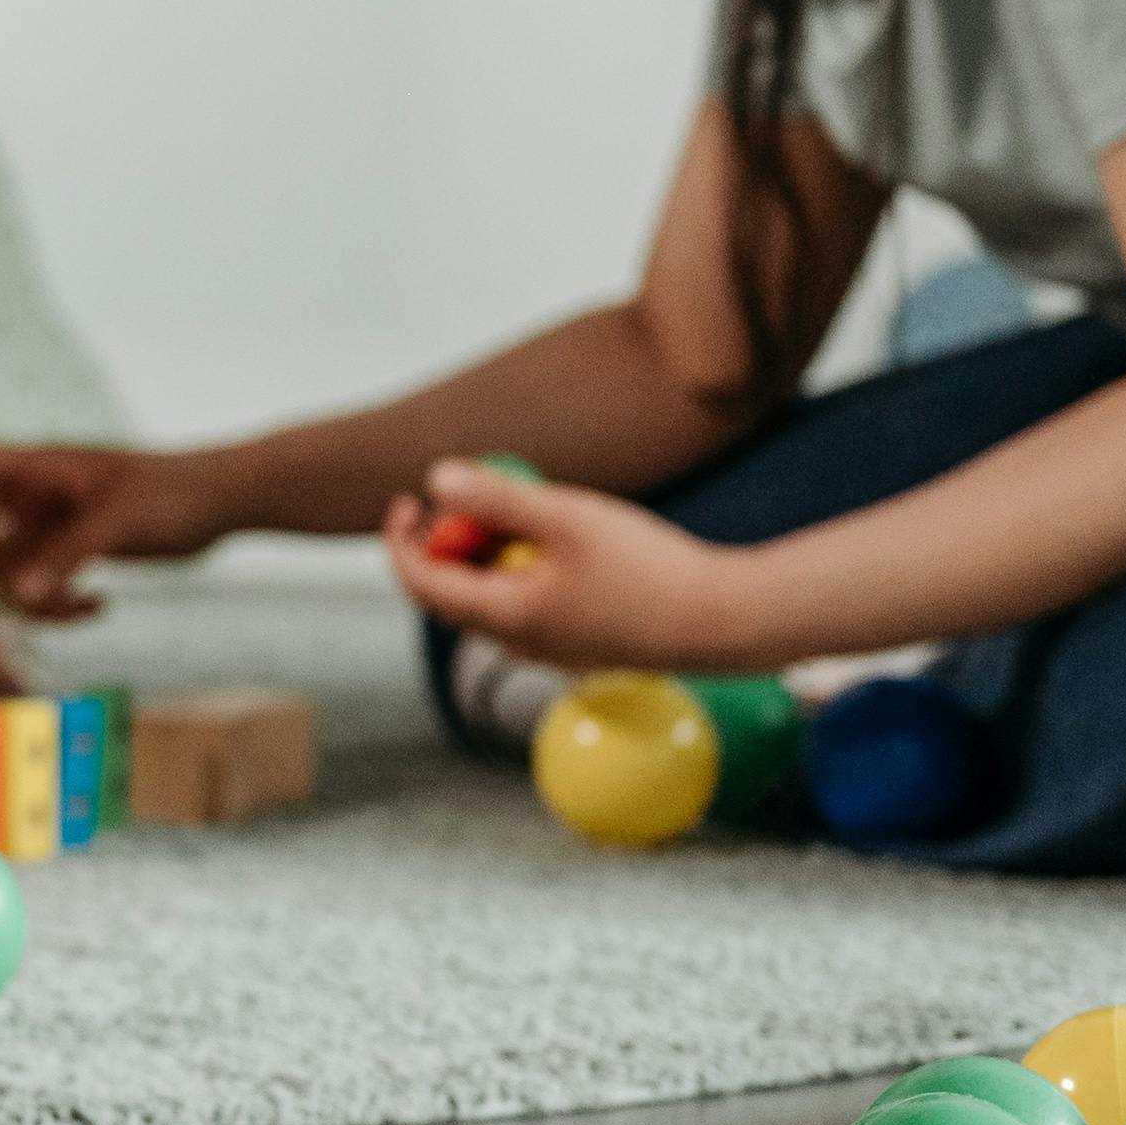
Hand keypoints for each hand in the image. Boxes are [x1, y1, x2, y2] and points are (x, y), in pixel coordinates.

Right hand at [0, 443, 240, 618]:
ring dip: (30, 601)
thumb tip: (20, 594)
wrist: (222, 501)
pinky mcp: (65, 550)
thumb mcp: (122, 522)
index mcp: (38, 468)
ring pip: (1, 569)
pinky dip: (58, 605)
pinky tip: (100, 607)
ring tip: (85, 607)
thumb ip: (70, 556)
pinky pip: (35, 585)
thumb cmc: (175, 493)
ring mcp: (46, 524)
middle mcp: (31, 494)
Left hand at [387, 456, 770, 669]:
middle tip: (462, 496)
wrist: (724, 621)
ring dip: (483, 554)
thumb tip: (434, 477)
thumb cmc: (651, 569)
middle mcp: (517, 642)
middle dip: (443, 542)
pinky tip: (555, 538)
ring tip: (513, 509)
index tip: (405, 498)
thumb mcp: (568, 519)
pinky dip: (517, 569)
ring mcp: (547, 647)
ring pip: (488, 598)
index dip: (400, 539)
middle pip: (450, 591)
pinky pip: (523, 605)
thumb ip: (498, 498)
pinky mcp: (576, 641)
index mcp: (504, 617)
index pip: (420, 583)